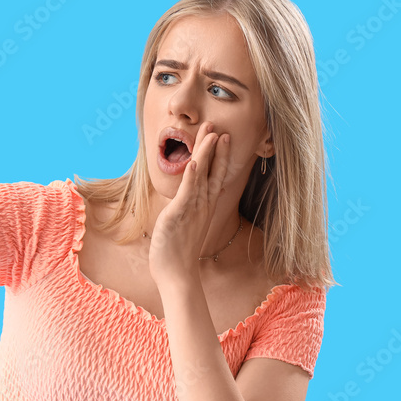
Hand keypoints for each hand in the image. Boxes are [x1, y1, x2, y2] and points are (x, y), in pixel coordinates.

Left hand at [148, 121, 231, 288]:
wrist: (177, 274)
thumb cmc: (178, 251)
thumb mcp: (185, 224)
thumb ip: (187, 208)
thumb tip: (185, 199)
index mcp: (204, 205)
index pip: (215, 175)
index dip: (219, 155)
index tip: (223, 137)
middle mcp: (202, 205)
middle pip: (212, 170)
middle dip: (215, 147)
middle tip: (217, 126)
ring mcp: (192, 209)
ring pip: (202, 176)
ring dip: (206, 154)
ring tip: (210, 133)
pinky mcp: (179, 216)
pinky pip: (187, 193)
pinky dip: (191, 177)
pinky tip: (194, 161)